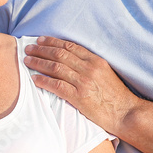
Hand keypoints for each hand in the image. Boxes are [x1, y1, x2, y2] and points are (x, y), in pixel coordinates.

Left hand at [23, 36, 137, 132]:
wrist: (125, 113)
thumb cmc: (116, 96)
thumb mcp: (106, 73)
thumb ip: (91, 65)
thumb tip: (73, 60)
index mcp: (96, 61)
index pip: (70, 46)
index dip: (53, 42)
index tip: (41, 40)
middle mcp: (89, 68)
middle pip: (60, 54)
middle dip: (41, 50)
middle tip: (28, 48)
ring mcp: (84, 82)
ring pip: (55, 68)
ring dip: (38, 63)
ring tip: (27, 61)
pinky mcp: (79, 97)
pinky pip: (57, 86)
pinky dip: (43, 81)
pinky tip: (34, 79)